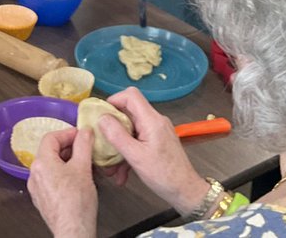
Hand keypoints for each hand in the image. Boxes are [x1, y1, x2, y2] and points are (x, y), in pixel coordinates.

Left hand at [27, 128, 97, 237]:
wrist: (73, 230)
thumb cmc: (76, 203)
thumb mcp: (83, 167)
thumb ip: (83, 145)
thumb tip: (84, 132)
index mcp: (42, 163)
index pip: (51, 137)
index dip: (67, 133)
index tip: (80, 135)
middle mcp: (35, 175)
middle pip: (49, 151)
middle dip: (68, 148)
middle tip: (84, 148)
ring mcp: (37, 188)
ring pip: (50, 166)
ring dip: (66, 161)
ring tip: (83, 165)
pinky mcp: (42, 199)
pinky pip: (50, 180)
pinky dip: (62, 174)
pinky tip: (76, 180)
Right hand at [97, 88, 210, 214]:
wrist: (185, 190)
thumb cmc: (163, 175)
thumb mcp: (135, 156)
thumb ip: (117, 135)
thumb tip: (102, 118)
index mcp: (151, 120)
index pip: (131, 95)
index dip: (114, 100)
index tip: (101, 115)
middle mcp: (155, 121)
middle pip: (128, 113)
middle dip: (113, 130)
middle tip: (102, 144)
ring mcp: (157, 131)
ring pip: (131, 130)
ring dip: (119, 147)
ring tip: (112, 169)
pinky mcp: (157, 141)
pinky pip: (137, 141)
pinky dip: (128, 153)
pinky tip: (123, 173)